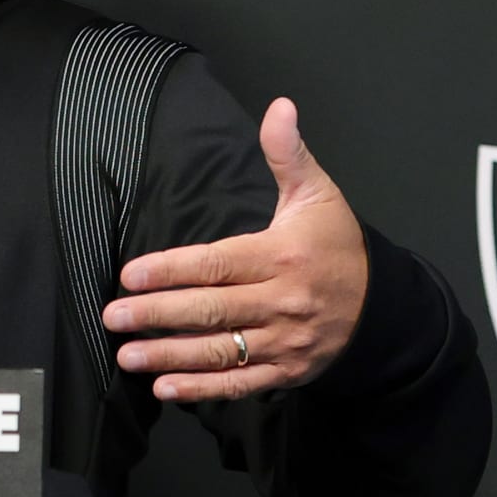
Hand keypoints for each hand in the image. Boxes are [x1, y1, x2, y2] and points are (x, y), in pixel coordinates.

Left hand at [101, 97, 367, 401]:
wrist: (385, 306)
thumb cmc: (337, 245)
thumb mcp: (317, 195)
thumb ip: (288, 153)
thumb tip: (279, 106)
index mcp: (281, 257)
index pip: (217, 265)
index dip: (171, 270)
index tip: (128, 275)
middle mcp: (282, 303)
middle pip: (211, 310)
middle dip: (158, 315)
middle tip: (112, 316)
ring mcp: (285, 342)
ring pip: (221, 352)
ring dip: (170, 356)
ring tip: (126, 356)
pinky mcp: (287, 372)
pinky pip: (240, 384)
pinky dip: (202, 390)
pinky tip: (164, 388)